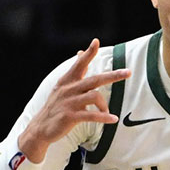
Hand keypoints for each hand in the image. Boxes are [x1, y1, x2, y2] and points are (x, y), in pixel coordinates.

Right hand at [16, 39, 130, 162]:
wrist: (41, 128)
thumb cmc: (55, 107)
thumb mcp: (62, 87)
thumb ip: (75, 72)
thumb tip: (81, 53)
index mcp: (67, 81)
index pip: (79, 64)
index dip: (88, 53)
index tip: (96, 42)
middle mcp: (68, 89)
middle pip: (95, 79)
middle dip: (113, 75)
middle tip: (128, 72)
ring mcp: (69, 102)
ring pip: (95, 96)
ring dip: (105, 105)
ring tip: (108, 112)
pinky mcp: (70, 116)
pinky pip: (92, 115)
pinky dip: (104, 118)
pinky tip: (113, 119)